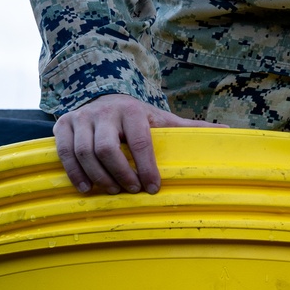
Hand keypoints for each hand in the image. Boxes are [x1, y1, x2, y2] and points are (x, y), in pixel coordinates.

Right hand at [53, 93, 223, 195]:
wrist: (104, 98)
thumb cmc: (137, 117)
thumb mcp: (162, 120)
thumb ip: (190, 128)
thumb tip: (226, 132)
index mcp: (133, 110)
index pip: (140, 140)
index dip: (146, 167)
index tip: (153, 187)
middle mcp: (105, 111)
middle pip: (107, 148)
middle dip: (120, 174)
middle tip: (131, 191)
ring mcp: (82, 117)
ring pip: (83, 152)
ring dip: (98, 177)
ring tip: (112, 191)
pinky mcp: (63, 124)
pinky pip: (63, 152)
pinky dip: (74, 173)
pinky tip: (87, 188)